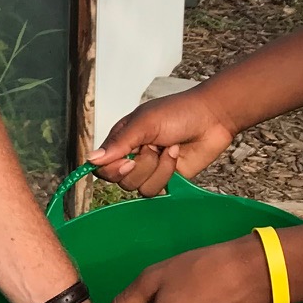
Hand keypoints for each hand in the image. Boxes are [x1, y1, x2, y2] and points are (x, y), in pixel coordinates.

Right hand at [87, 86, 239, 195]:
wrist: (212, 117)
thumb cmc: (177, 112)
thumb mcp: (144, 123)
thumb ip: (119, 143)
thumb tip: (91, 160)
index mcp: (122, 140)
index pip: (103, 167)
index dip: (112, 169)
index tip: (128, 159)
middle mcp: (133, 157)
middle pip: (120, 180)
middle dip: (140, 166)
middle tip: (153, 148)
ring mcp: (150, 170)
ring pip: (139, 188)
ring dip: (158, 168)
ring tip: (170, 149)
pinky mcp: (168, 180)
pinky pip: (157, 190)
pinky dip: (167, 173)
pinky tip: (176, 155)